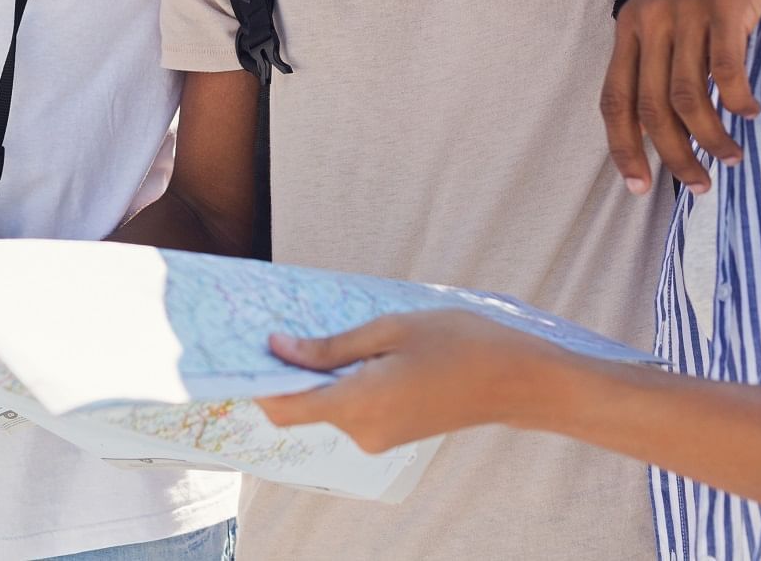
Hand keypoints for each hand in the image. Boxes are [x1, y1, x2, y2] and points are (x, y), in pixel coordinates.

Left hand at [255, 310, 562, 454]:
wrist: (516, 380)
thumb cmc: (458, 344)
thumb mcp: (389, 330)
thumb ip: (330, 346)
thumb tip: (278, 349)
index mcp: (358, 404)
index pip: (284, 408)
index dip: (257, 383)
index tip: (244, 351)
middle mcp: (363, 431)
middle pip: (303, 405)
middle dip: (292, 368)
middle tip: (288, 322)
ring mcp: (378, 438)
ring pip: (328, 404)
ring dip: (323, 372)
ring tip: (343, 329)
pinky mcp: (391, 435)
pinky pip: (352, 408)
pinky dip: (346, 382)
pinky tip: (366, 350)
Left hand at [600, 0, 760, 195]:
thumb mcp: (676, 2)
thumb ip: (667, 48)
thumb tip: (673, 112)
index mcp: (631, 24)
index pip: (613, 99)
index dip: (623, 146)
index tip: (639, 186)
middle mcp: (651, 19)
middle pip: (648, 106)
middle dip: (670, 154)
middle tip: (698, 186)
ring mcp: (686, 9)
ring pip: (686, 93)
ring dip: (708, 136)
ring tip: (730, 159)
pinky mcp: (725, 2)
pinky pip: (724, 65)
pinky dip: (736, 98)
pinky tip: (749, 114)